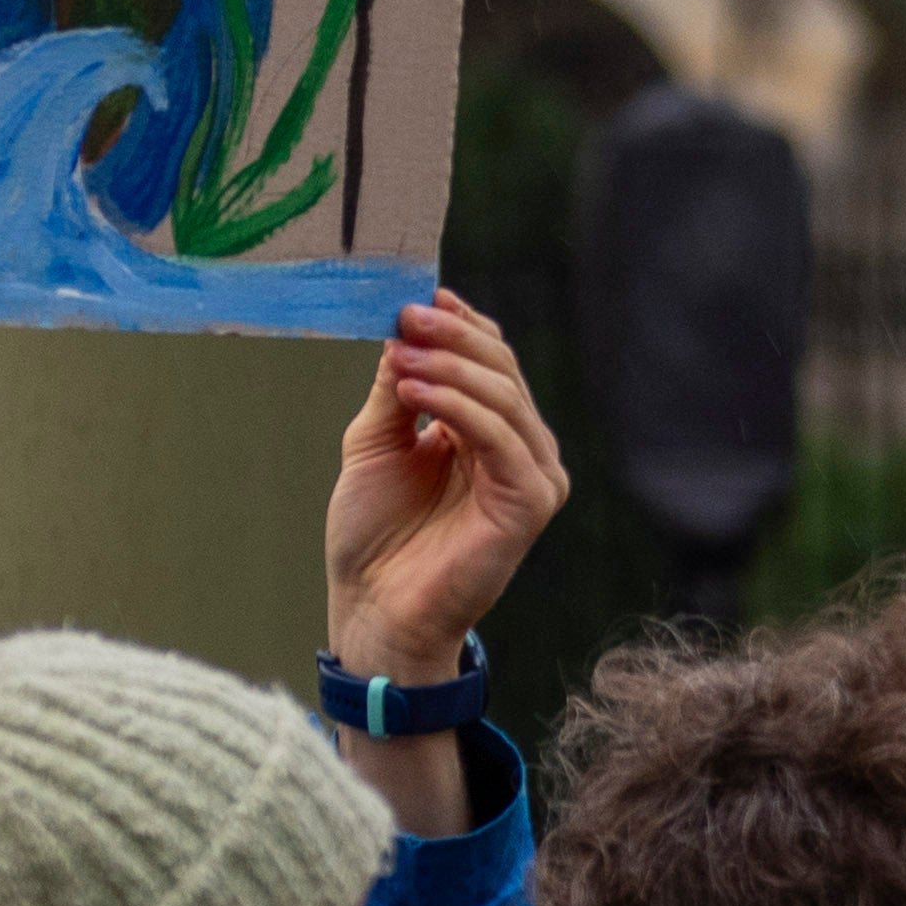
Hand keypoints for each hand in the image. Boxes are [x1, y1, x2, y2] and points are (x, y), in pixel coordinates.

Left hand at [322, 287, 573, 686]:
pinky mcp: (530, 503)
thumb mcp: (377, 441)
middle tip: (406, 318)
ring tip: (400, 356)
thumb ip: (397, 387)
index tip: (414, 299)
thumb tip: (403, 326)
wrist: (373, 606)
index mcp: (488, 433)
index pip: (490, 361)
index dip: (457, 324)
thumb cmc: (375, 536)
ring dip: (449, 366)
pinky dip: (458, 406)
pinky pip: (502, 437)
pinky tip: (415, 392)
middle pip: (501, 369)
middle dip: (451, 337)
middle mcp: (519, 449)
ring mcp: (531, 476)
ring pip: (504, 395)